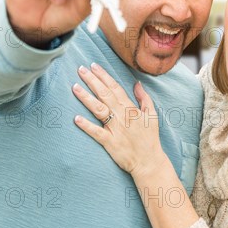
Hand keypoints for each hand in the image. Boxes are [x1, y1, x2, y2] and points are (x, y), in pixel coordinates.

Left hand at [72, 63, 166, 178]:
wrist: (149, 162)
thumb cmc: (150, 138)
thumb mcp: (152, 114)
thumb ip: (144, 98)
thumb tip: (137, 83)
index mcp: (130, 108)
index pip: (115, 87)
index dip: (104, 76)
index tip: (94, 65)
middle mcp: (121, 116)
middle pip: (104, 94)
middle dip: (92, 80)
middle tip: (81, 69)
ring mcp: (115, 129)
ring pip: (98, 109)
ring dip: (86, 97)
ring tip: (75, 87)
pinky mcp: (110, 142)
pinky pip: (96, 132)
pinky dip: (86, 126)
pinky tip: (76, 118)